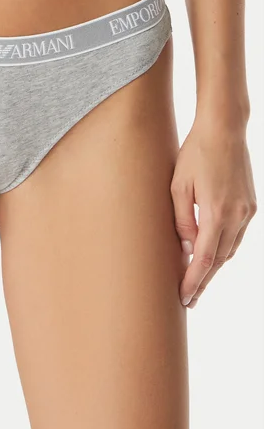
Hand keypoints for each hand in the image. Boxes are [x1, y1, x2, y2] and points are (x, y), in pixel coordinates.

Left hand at [171, 120, 256, 307]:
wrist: (225, 130)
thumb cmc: (195, 154)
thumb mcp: (178, 187)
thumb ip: (182, 221)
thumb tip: (187, 249)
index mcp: (216, 213)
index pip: (205, 259)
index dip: (194, 281)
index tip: (184, 298)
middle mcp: (236, 216)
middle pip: (219, 260)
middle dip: (203, 280)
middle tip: (189, 299)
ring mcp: (247, 211)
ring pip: (230, 250)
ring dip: (214, 267)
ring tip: (196, 280)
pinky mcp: (251, 205)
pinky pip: (236, 236)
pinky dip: (223, 249)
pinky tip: (211, 254)